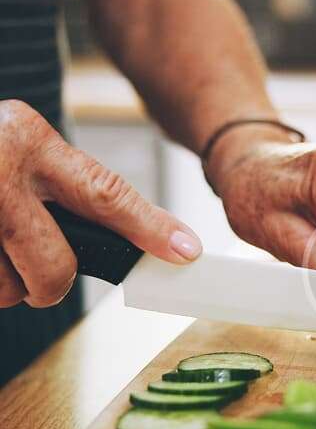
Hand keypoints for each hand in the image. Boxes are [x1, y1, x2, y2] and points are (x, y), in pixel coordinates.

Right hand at [0, 100, 201, 307]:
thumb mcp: (18, 150)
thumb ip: (63, 189)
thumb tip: (135, 238)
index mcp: (28, 139)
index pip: (107, 194)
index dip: (150, 230)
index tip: (185, 252)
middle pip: (56, 268)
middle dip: (48, 281)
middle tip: (31, 263)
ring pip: (8, 289)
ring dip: (1, 281)